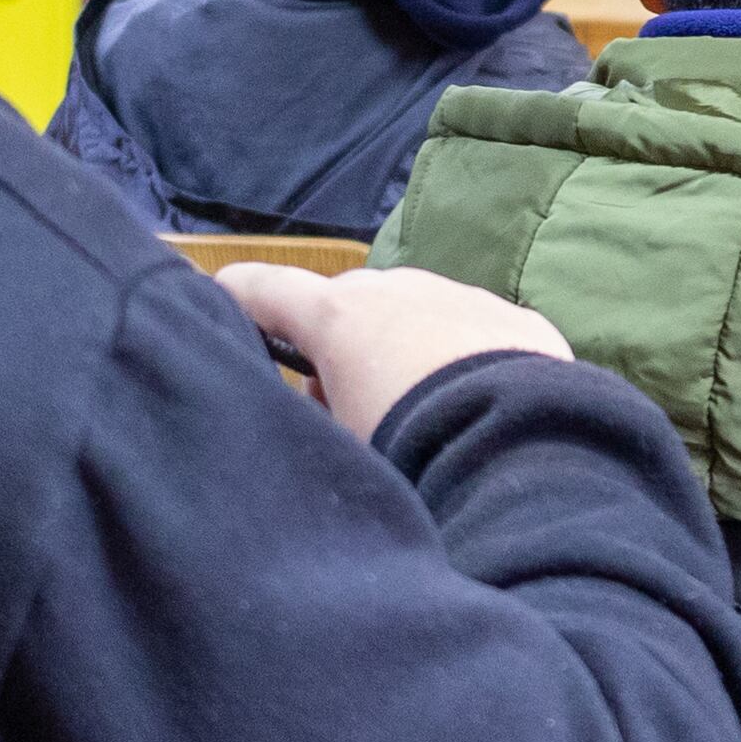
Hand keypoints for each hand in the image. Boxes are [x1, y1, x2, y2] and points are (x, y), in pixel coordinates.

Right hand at [213, 262, 570, 442]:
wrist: (520, 452)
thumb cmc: (406, 451)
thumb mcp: (337, 444)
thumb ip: (315, 414)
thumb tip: (323, 401)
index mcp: (339, 314)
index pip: (263, 289)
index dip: (237, 299)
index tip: (220, 305)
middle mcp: (398, 289)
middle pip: (347, 304)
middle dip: (338, 343)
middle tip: (343, 405)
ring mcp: (463, 297)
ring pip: (415, 314)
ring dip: (405, 348)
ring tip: (419, 411)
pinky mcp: (518, 320)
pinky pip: (474, 333)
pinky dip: (463, 359)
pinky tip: (476, 407)